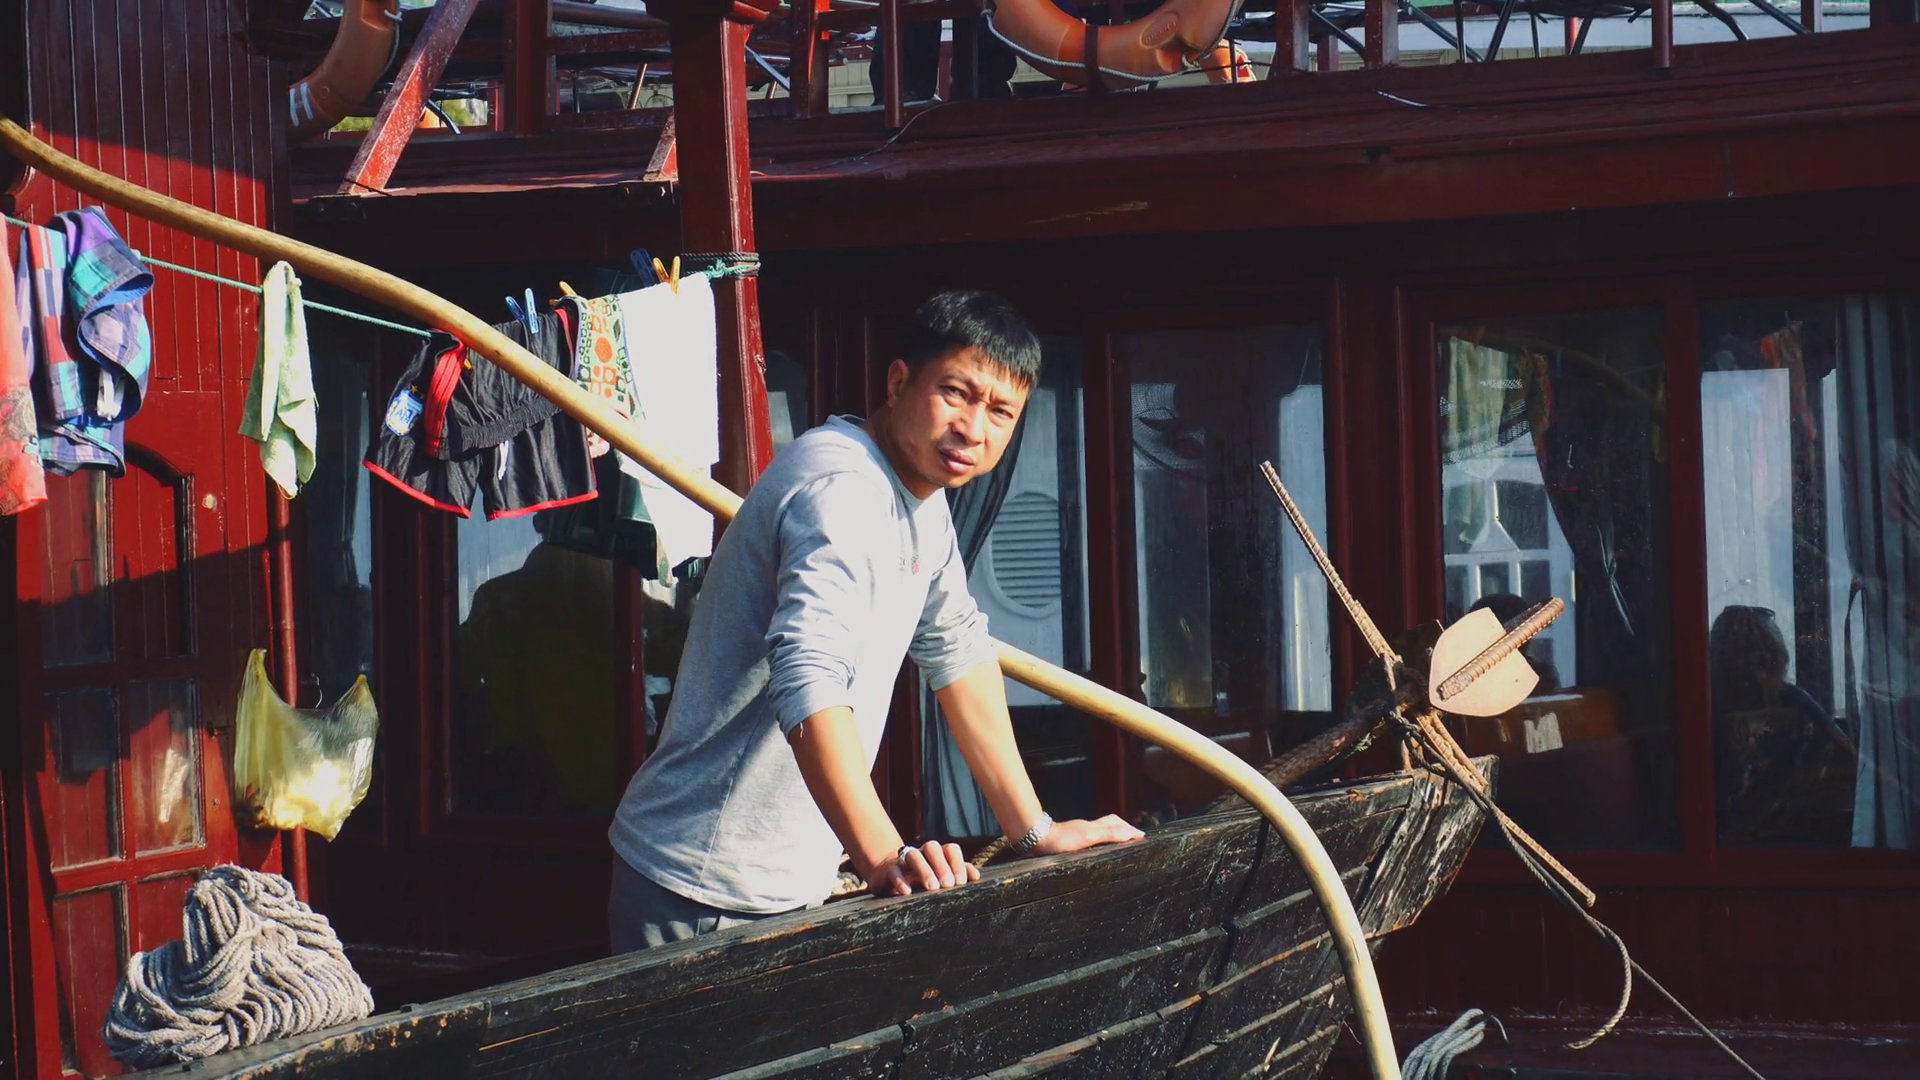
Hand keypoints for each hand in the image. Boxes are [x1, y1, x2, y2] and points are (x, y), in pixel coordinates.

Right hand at [865, 841, 980, 896]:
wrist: (887, 873)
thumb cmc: (920, 876)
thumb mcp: (939, 876)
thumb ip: (958, 873)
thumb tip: (975, 876)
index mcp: (936, 854)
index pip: (950, 849)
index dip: (957, 862)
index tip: (962, 881)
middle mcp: (921, 853)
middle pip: (932, 848)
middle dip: (942, 866)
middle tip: (949, 884)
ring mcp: (904, 860)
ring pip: (914, 856)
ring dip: (924, 870)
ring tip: (932, 887)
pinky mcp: (889, 870)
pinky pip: (894, 871)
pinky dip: (900, 881)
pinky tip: (907, 891)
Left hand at [1030, 814, 1144, 856]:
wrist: (1036, 838)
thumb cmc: (1060, 840)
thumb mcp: (1088, 837)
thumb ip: (1109, 834)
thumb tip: (1131, 833)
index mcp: (1095, 827)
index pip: (1117, 825)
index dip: (1130, 830)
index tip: (1143, 836)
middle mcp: (1089, 828)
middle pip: (1111, 823)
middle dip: (1125, 828)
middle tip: (1135, 836)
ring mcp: (1080, 832)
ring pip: (1102, 828)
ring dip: (1114, 832)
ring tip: (1123, 840)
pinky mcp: (1072, 838)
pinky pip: (1093, 835)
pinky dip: (1103, 837)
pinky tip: (1099, 845)